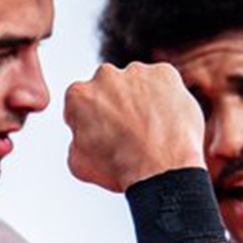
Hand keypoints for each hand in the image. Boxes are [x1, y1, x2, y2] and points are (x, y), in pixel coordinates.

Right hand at [65, 62, 205, 191]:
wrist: (160, 169)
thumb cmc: (121, 169)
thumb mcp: (79, 163)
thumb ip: (76, 140)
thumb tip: (82, 135)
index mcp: (79, 95)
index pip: (83, 101)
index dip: (94, 119)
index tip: (106, 133)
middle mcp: (105, 76)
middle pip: (111, 87)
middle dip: (118, 104)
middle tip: (131, 130)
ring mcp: (136, 72)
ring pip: (138, 83)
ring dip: (142, 99)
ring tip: (152, 128)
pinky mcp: (165, 73)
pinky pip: (164, 82)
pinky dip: (166, 97)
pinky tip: (167, 120)